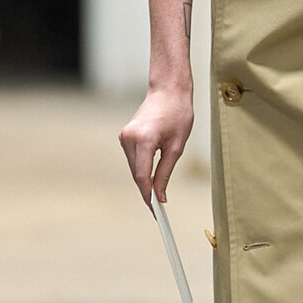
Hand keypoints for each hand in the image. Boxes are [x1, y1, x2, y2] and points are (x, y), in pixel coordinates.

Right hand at [120, 78, 193, 206]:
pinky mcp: (124, 136)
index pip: (142, 176)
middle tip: (159, 209)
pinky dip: (142, 168)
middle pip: (136, 174)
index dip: (148, 196)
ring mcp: (124, 136)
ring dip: (144, 180)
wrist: (168, 91)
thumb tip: (160, 195)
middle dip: (147, 191)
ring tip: (157, 192)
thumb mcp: (177, 146)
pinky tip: (151, 174)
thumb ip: (165, 173)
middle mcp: (129, 138)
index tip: (156, 211)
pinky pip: (133, 159)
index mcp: (144, 139)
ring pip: (134, 168)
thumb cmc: (178, 114)